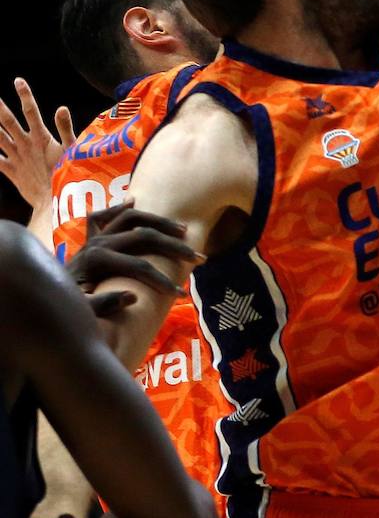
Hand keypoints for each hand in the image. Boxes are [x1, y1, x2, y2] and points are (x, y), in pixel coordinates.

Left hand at [0, 78, 73, 211]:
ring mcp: (16, 157)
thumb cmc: (68, 175)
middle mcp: (25, 144)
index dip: (25, 95)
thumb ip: (65, 128)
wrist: (54, 202)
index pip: (30, 111)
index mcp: (41, 137)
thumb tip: (61, 108)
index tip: (17, 80)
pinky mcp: (10, 171)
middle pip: (7, 121)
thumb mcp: (72, 150)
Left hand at [66, 204, 202, 317]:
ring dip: (160, 222)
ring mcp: (93, 236)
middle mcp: (97, 241)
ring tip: (184, 230)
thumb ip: (103, 305)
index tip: (180, 294)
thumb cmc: (63, 311)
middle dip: (174, 247)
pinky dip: (120, 208)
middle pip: (144, 235)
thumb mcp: (80, 314)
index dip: (162, 279)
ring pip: (133, 217)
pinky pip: (105, 215)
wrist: (41, 302)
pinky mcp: (88, 237)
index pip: (140, 265)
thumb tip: (132, 297)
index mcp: (97, 259)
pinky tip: (134, 202)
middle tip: (199, 258)